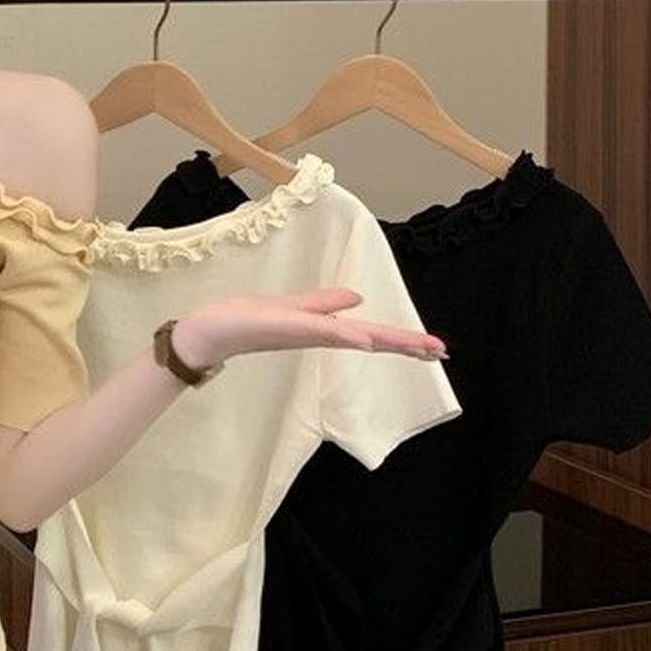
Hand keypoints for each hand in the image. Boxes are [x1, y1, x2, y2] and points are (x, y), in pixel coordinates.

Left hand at [172, 288, 447, 366]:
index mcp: (324, 330)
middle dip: (406, 345)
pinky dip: (344, 334)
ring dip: (386, 340)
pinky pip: (322, 332)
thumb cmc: (246, 319)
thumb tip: (358, 298)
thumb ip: (325, 303)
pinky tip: (365, 337)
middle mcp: (319, 335)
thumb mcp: (293, 307)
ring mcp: (304, 333)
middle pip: (371, 339)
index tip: (436, 348)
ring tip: (419, 346)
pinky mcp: (286, 328)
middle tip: (441, 352)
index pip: (371, 334)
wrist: (209, 332)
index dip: (403, 340)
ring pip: (353, 337)